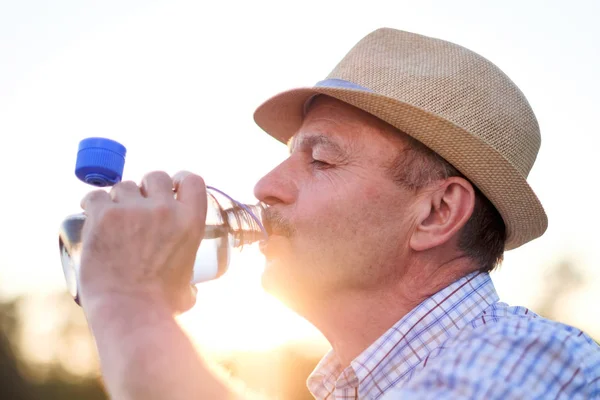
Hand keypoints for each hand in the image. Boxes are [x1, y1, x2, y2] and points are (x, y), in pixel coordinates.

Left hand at [78, 171, 206, 313]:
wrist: (130, 312)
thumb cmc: (161, 305)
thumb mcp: (188, 282)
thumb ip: (190, 276)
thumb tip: (190, 288)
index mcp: (191, 222)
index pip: (191, 180)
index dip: (180, 181)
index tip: (171, 189)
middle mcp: (164, 210)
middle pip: (155, 176)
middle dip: (147, 188)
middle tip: (138, 207)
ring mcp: (133, 210)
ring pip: (124, 186)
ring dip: (119, 199)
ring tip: (113, 221)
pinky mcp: (104, 216)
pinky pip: (95, 196)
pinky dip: (92, 204)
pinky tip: (92, 215)